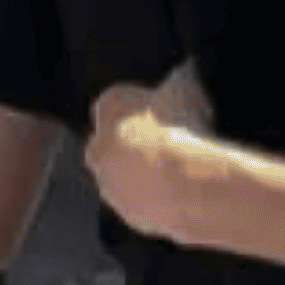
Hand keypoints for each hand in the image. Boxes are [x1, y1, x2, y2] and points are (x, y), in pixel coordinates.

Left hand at [84, 64, 222, 244]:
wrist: (186, 184)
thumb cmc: (182, 126)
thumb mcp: (187, 85)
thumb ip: (180, 76)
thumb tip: (186, 70)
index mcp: (108, 106)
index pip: (119, 101)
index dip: (143, 107)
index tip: (167, 112)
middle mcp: (97, 145)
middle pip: (114, 140)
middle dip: (136, 142)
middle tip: (172, 143)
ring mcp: (108, 184)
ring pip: (124, 175)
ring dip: (144, 173)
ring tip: (182, 171)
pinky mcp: (124, 214)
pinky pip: (140, 203)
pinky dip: (155, 199)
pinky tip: (183, 194)